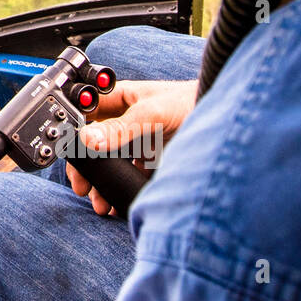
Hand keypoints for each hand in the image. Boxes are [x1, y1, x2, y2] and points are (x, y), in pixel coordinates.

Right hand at [66, 79, 197, 215]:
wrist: (230, 124)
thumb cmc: (193, 101)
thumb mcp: (152, 114)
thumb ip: (122, 128)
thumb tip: (90, 139)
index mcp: (120, 99)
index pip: (87, 113)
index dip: (75, 132)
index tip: (69, 154)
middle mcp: (126, 119)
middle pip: (95, 143)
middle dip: (86, 166)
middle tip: (81, 184)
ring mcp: (138, 141)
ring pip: (110, 162)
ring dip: (102, 181)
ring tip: (99, 201)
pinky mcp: (150, 159)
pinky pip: (129, 175)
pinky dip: (120, 188)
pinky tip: (117, 200)